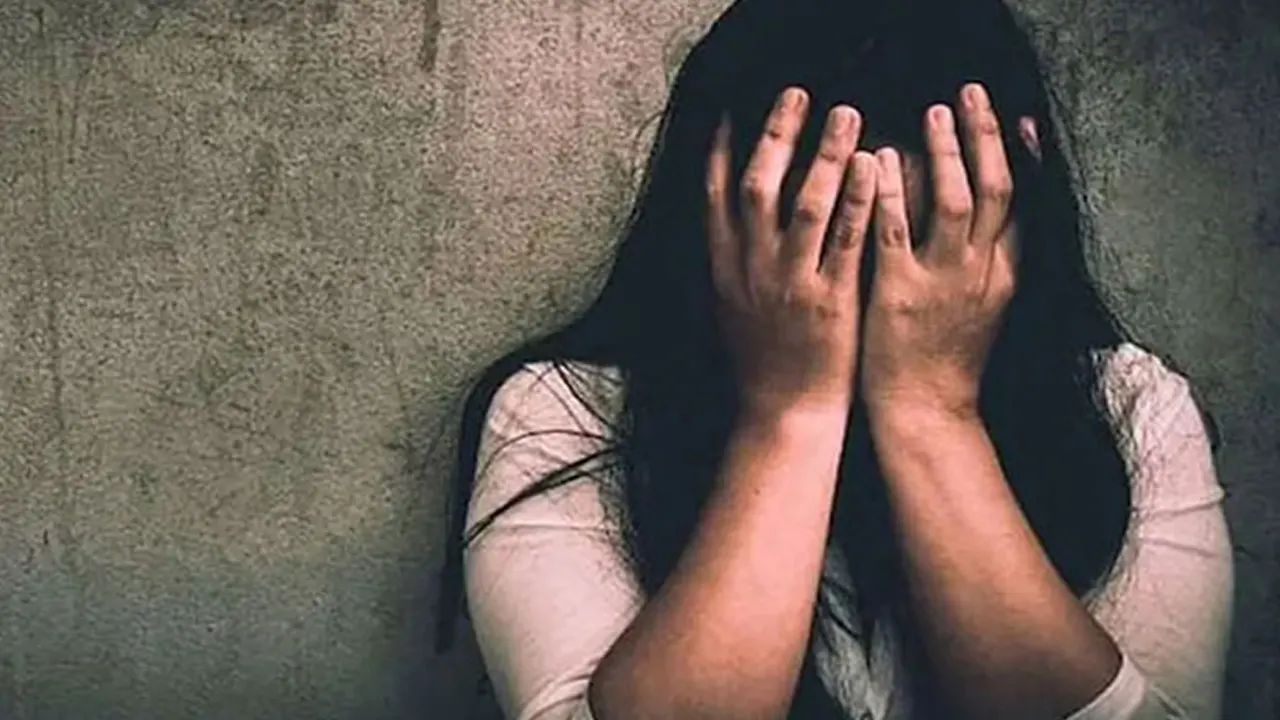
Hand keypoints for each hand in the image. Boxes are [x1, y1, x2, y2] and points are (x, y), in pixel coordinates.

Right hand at [707, 87, 878, 419]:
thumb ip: (732, 260)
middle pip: (759, 186)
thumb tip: (729, 219)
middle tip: (798, 94)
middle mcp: (752, 268)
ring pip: (804, 204)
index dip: (722, 149)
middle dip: (777, 134)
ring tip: (846, 113)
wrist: (784, 414)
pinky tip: (873, 167)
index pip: (715, 196)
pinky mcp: (830, 300)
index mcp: (725, 268)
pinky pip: (845, 240)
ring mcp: (791, 283)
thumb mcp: (731, 307)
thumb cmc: (762, 362)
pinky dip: (858, 199)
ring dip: (825, 153)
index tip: (732, 111)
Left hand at [860, 83, 1016, 419]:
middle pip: (997, 190)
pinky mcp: (901, 295)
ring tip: (935, 114)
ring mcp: (944, 283)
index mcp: (1005, 275)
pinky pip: (897, 232)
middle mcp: (982, 273)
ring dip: (947, 153)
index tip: (1020, 120)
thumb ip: (990, 262)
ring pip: (957, 203)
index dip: (1025, 159)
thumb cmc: (946, 361)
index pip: (1026, 205)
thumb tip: (988, 218)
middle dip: (985, 138)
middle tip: (970, 96)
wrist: (926, 415)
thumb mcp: (985, 309)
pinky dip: (893, 194)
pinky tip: (884, 161)